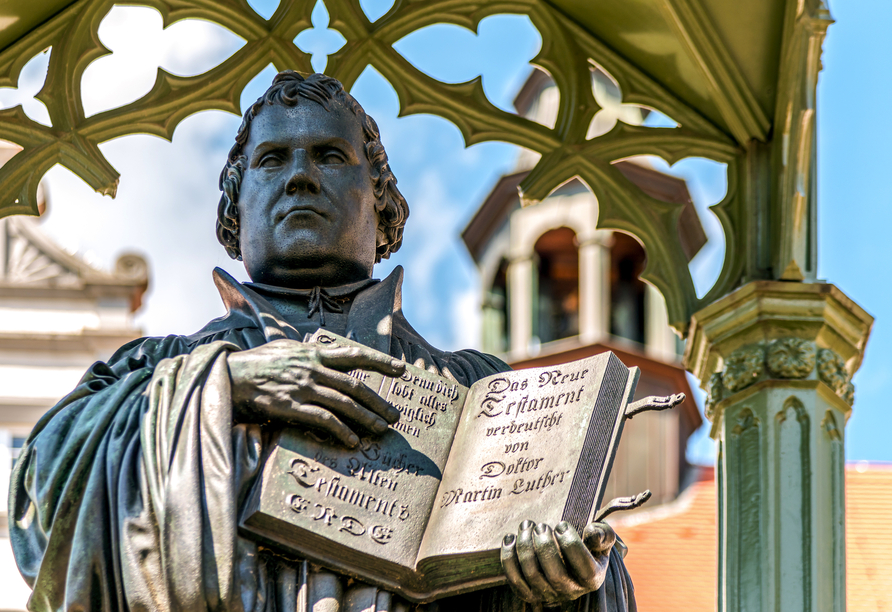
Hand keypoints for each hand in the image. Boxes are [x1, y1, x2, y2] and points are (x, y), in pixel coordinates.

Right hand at [227, 339, 405, 447]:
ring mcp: (303, 387)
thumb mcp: (284, 349)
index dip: (380, 362)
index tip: (401, 370)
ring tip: (381, 429)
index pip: (354, 355)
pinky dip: (341, 431)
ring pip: (344, 404)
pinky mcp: (291, 406)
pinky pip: (324, 420)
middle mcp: (313, 368)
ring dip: (366, 418)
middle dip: (378, 402)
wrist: (227, 376)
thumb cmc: (255, 363)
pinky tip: (352, 441)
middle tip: (394, 415)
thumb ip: (307, 353)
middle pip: (355, 386)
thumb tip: (325, 354)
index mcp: (313, 353)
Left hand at [500, 520, 615, 604]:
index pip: (584, 567)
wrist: (572, 559)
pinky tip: (510, 538)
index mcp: (592, 578)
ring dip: (525, 547)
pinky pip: (514, 579)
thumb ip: (603, 534)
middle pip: (555, 574)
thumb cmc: (588, 545)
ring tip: (527, 525)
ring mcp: (548, 594)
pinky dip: (508, 558)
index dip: (571, 544)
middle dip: (545, 545)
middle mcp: (570, 591)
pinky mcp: (529, 593)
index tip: (562, 524)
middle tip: (541, 525)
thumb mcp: (603, 538)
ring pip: (533, 574)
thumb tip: (593, 534)